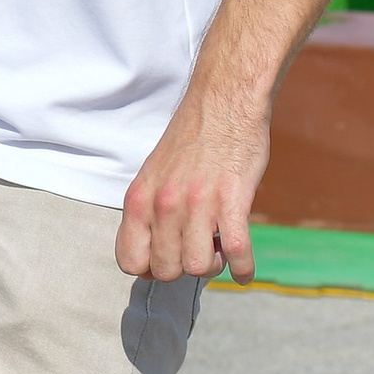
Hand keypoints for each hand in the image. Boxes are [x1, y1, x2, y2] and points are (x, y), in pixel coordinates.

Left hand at [117, 82, 270, 286]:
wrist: (223, 102)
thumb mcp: (154, 174)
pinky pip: (235, 252)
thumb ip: (150, 211)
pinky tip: (244, 271)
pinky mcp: (231, 201)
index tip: (166, 260)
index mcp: (139, 199)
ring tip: (218, 249)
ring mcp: (197, 204)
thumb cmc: (192, 139)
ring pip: (197, 267)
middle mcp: (163, 205)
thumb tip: (152, 251)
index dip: (148, 269)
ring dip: (212, 266)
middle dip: (183, 269)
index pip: (129, 260)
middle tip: (197, 250)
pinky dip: (243, 269)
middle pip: (165, 270)